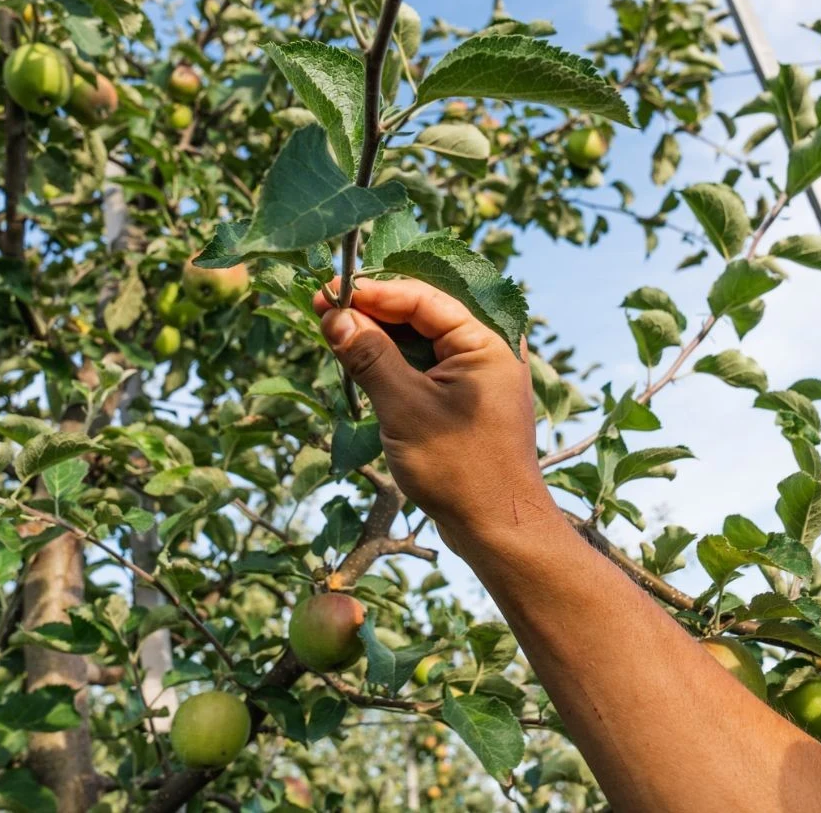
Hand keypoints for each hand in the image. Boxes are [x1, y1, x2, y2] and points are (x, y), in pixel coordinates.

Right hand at [313, 277, 556, 549]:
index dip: (371, 292)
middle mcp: (488, 350)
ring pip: (421, 341)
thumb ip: (370, 357)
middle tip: (321, 309)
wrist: (498, 529)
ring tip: (333, 333)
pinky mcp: (468, 399)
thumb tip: (335, 317)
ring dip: (380, 337)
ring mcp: (479, 376)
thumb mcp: (405, 407)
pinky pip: (427, 367)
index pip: (421, 298)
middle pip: (421, 315)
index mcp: (485, 341)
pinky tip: (362, 362)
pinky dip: (395, 363)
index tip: (327, 291)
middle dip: (371, 312)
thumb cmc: (458, 468)